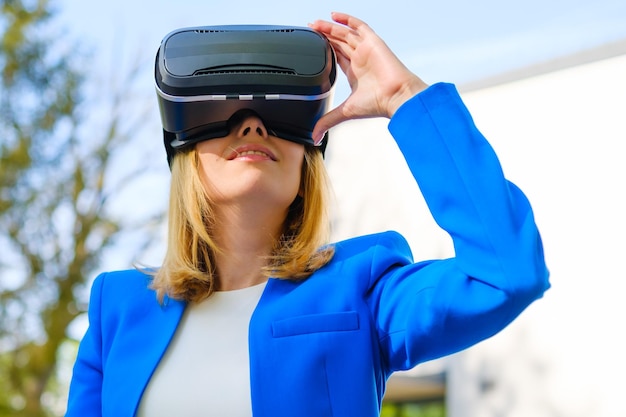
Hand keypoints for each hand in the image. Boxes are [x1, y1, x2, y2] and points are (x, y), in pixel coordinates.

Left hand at [309, 12, 428, 143]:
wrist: (396, 96)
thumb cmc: (377, 104)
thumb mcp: (345, 112)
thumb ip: (328, 121)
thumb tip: (315, 137)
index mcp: (354, 73)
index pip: (337, 56)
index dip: (325, 49)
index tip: (312, 44)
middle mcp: (360, 60)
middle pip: (339, 43)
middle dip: (325, 36)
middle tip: (310, 30)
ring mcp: (366, 49)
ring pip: (345, 34)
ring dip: (330, 28)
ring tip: (315, 23)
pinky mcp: (373, 42)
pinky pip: (359, 26)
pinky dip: (347, 19)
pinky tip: (334, 15)